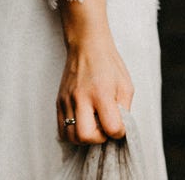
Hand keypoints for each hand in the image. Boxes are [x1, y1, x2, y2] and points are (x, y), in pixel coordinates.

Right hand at [56, 0, 133, 144]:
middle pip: (86, 136)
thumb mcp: (125, 84)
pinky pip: (61, 129)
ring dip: (84, 138)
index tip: (119, 124)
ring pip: (71, 136)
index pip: (112, 127)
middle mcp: (81, 97)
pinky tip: (82, 123)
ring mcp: (67, 100)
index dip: (119, 132)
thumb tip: (118, 130)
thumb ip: (124, 109)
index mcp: (102, 92)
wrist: (86, 46)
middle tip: (104, 127)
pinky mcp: (58, 101)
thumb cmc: (108, 63)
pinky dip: (72, 132)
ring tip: (93, 125)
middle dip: (99, 139)